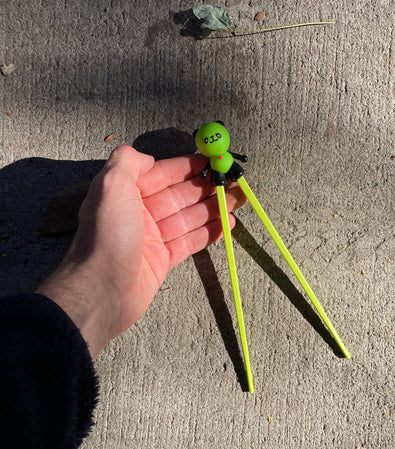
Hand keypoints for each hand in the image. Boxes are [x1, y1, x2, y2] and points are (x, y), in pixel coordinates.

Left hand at [37, 146, 245, 357]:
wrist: (101, 290)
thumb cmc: (107, 235)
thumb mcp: (110, 186)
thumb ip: (127, 162)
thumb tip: (147, 157)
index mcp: (127, 193)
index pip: (162, 174)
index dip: (188, 166)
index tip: (213, 159)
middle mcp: (139, 213)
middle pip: (180, 195)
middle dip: (207, 186)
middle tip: (235, 180)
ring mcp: (152, 238)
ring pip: (189, 217)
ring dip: (214, 207)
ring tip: (239, 199)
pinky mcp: (163, 261)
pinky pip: (190, 241)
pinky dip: (209, 232)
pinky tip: (228, 224)